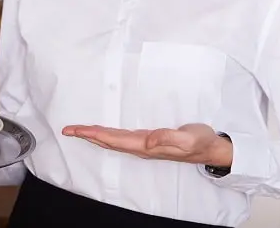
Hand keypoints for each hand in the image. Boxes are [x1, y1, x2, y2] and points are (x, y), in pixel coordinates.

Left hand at [62, 123, 232, 166]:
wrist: (211, 149)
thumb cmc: (200, 142)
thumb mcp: (187, 138)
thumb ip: (168, 138)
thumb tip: (148, 140)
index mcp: (145, 146)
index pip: (112, 139)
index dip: (93, 134)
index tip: (76, 130)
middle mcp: (141, 147)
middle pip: (107, 141)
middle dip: (87, 135)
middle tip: (68, 130)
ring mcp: (144, 145)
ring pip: (112, 140)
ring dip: (95, 135)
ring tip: (79, 131)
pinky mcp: (148, 141)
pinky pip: (120, 138)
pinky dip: (107, 134)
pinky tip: (103, 133)